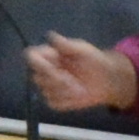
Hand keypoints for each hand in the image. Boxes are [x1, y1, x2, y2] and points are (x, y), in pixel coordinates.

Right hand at [24, 32, 138, 116]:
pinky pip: (53, 103)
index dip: (38, 64)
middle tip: (74, 80)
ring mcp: (49, 87)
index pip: (31, 56)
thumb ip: (66, 45)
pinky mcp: (55, 101)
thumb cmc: (95, 61)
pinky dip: (66, 101)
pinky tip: (78, 96)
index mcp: (49, 55)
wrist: (107, 80)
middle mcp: (45, 71)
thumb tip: (50, 36)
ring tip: (80, 87)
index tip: (53, 68)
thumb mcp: (83, 50)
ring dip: (64, 91)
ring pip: (45, 91)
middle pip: (36, 77)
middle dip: (56, 80)